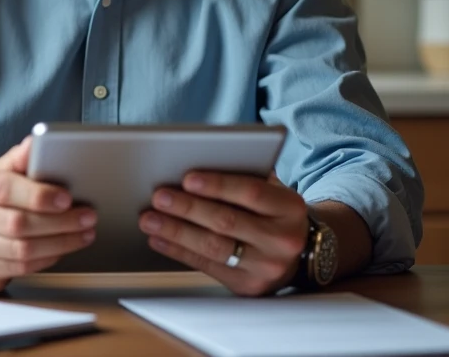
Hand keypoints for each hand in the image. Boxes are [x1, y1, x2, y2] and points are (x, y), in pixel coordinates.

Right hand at [0, 136, 96, 294]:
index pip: (6, 189)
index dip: (39, 196)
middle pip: (18, 223)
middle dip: (60, 222)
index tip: (67, 198)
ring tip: (84, 234)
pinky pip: (20, 268)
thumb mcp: (3, 173)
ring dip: (60, 243)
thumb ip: (21, 159)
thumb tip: (36, 142)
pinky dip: (47, 259)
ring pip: (22, 250)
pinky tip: (62, 249)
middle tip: (87, 217)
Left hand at [138, 172, 307, 295]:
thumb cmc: (273, 212)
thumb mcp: (272, 191)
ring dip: (176, 232)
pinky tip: (159, 239)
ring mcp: (266, 267)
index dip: (218, 185)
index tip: (188, 178)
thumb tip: (196, 162)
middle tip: (159, 197)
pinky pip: (207, 267)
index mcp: (289, 208)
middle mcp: (282, 240)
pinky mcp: (248, 286)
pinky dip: (179, 251)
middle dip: (188, 208)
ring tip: (149, 219)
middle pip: (227, 221)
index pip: (251, 193)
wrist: (298, 253)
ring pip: (213, 247)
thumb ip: (245, 176)